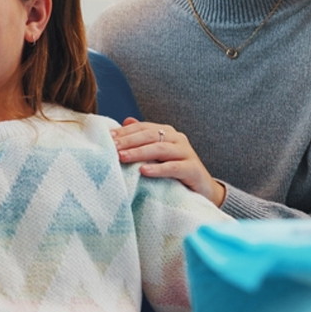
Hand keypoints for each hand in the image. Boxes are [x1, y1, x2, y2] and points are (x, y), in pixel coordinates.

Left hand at [111, 118, 225, 206]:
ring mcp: (186, 153)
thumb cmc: (175, 170)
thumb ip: (143, 139)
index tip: (107, 137)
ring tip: (122, 157)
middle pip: (150, 135)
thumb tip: (125, 121)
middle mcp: (177, 139)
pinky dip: (158, 169)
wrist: (203, 189)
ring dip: (139, 152)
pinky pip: (173, 167)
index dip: (125, 131)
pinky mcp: (193, 169)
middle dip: (128, 140)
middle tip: (112, 147)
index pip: (143, 127)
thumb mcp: (157, 155)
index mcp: (166, 132)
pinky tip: (144, 171)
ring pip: (160, 149)